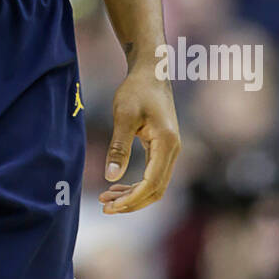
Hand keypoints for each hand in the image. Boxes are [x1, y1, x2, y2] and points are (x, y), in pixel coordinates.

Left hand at [98, 62, 179, 213]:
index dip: (132, 199)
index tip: (110, 206)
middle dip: (131, 202)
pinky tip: (116, 184)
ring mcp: (170, 150)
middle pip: (156, 190)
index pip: (152, 184)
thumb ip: (118, 147)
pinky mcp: (162, 147)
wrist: (150, 72)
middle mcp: (174, 150)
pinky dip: (135, 184)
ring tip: (106, 199)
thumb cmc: (136, 90)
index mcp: (167, 144)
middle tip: (104, 207)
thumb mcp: (124, 116)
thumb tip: (110, 176)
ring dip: (132, 195)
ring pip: (155, 185)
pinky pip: (152, 174)